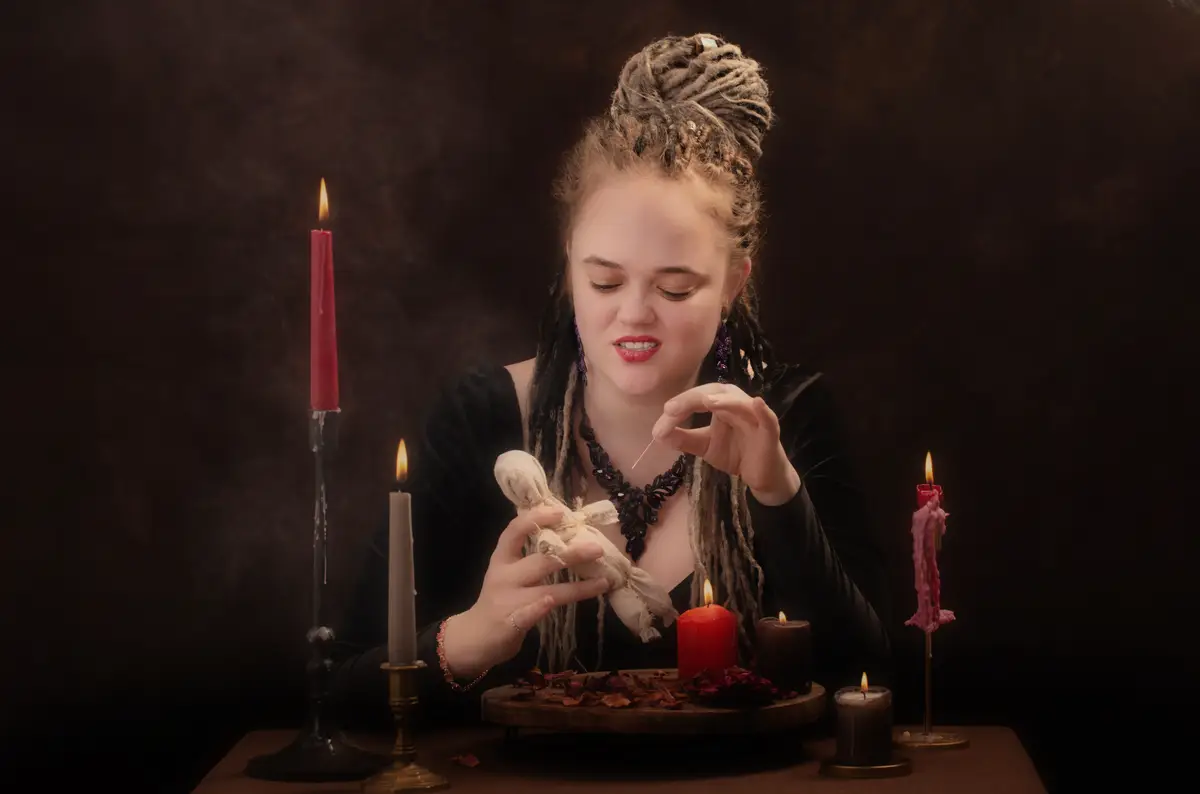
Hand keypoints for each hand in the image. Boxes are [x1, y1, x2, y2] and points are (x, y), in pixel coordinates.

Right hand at [440, 505, 610, 678]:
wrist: (473, 639)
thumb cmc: (498, 601)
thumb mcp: (507, 574)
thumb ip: (530, 559)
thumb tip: (567, 539)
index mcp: (502, 560)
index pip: (515, 531)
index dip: (535, 519)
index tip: (559, 511)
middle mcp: (504, 576)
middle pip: (540, 561)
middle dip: (571, 554)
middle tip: (597, 549)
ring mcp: (508, 600)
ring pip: (547, 590)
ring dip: (577, 587)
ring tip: (603, 582)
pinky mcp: (511, 623)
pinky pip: (531, 614)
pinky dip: (542, 608)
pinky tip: (552, 603)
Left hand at [652, 383, 800, 505]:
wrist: (761, 477)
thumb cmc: (736, 454)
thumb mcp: (704, 446)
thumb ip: (683, 439)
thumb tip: (657, 434)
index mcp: (722, 405)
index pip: (698, 398)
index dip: (681, 404)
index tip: (664, 416)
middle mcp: (738, 405)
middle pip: (716, 393)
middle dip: (693, 399)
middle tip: (671, 409)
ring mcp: (755, 417)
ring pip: (740, 403)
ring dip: (725, 401)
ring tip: (707, 402)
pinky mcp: (770, 432)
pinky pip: (768, 419)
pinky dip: (763, 410)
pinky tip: (756, 403)